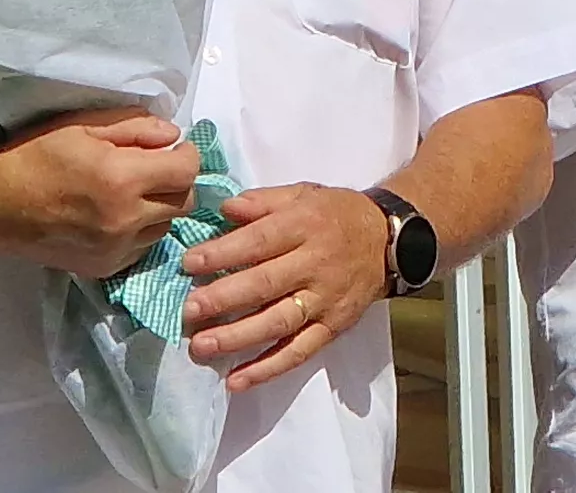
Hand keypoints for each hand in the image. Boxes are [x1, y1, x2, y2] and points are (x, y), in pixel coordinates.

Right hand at [0, 107, 213, 277]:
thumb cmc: (34, 155)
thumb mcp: (82, 125)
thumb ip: (134, 126)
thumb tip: (173, 136)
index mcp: (122, 179)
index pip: (187, 171)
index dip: (185, 155)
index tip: (172, 148)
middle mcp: (125, 220)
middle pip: (184, 202)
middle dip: (175, 182)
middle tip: (152, 169)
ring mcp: (115, 249)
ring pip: (166, 227)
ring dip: (158, 208)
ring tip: (128, 193)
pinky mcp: (103, 268)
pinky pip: (142, 248)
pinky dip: (138, 232)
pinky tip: (113, 216)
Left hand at [179, 181, 392, 391]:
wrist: (388, 241)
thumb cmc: (334, 214)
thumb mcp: (302, 194)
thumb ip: (262, 201)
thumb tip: (224, 209)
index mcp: (305, 226)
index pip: (259, 241)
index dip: (223, 253)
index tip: (189, 264)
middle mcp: (316, 265)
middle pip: (266, 285)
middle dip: (223, 299)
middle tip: (188, 311)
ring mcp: (325, 301)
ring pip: (279, 323)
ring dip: (238, 338)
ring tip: (201, 347)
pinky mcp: (333, 328)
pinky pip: (299, 352)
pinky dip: (268, 369)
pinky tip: (236, 381)